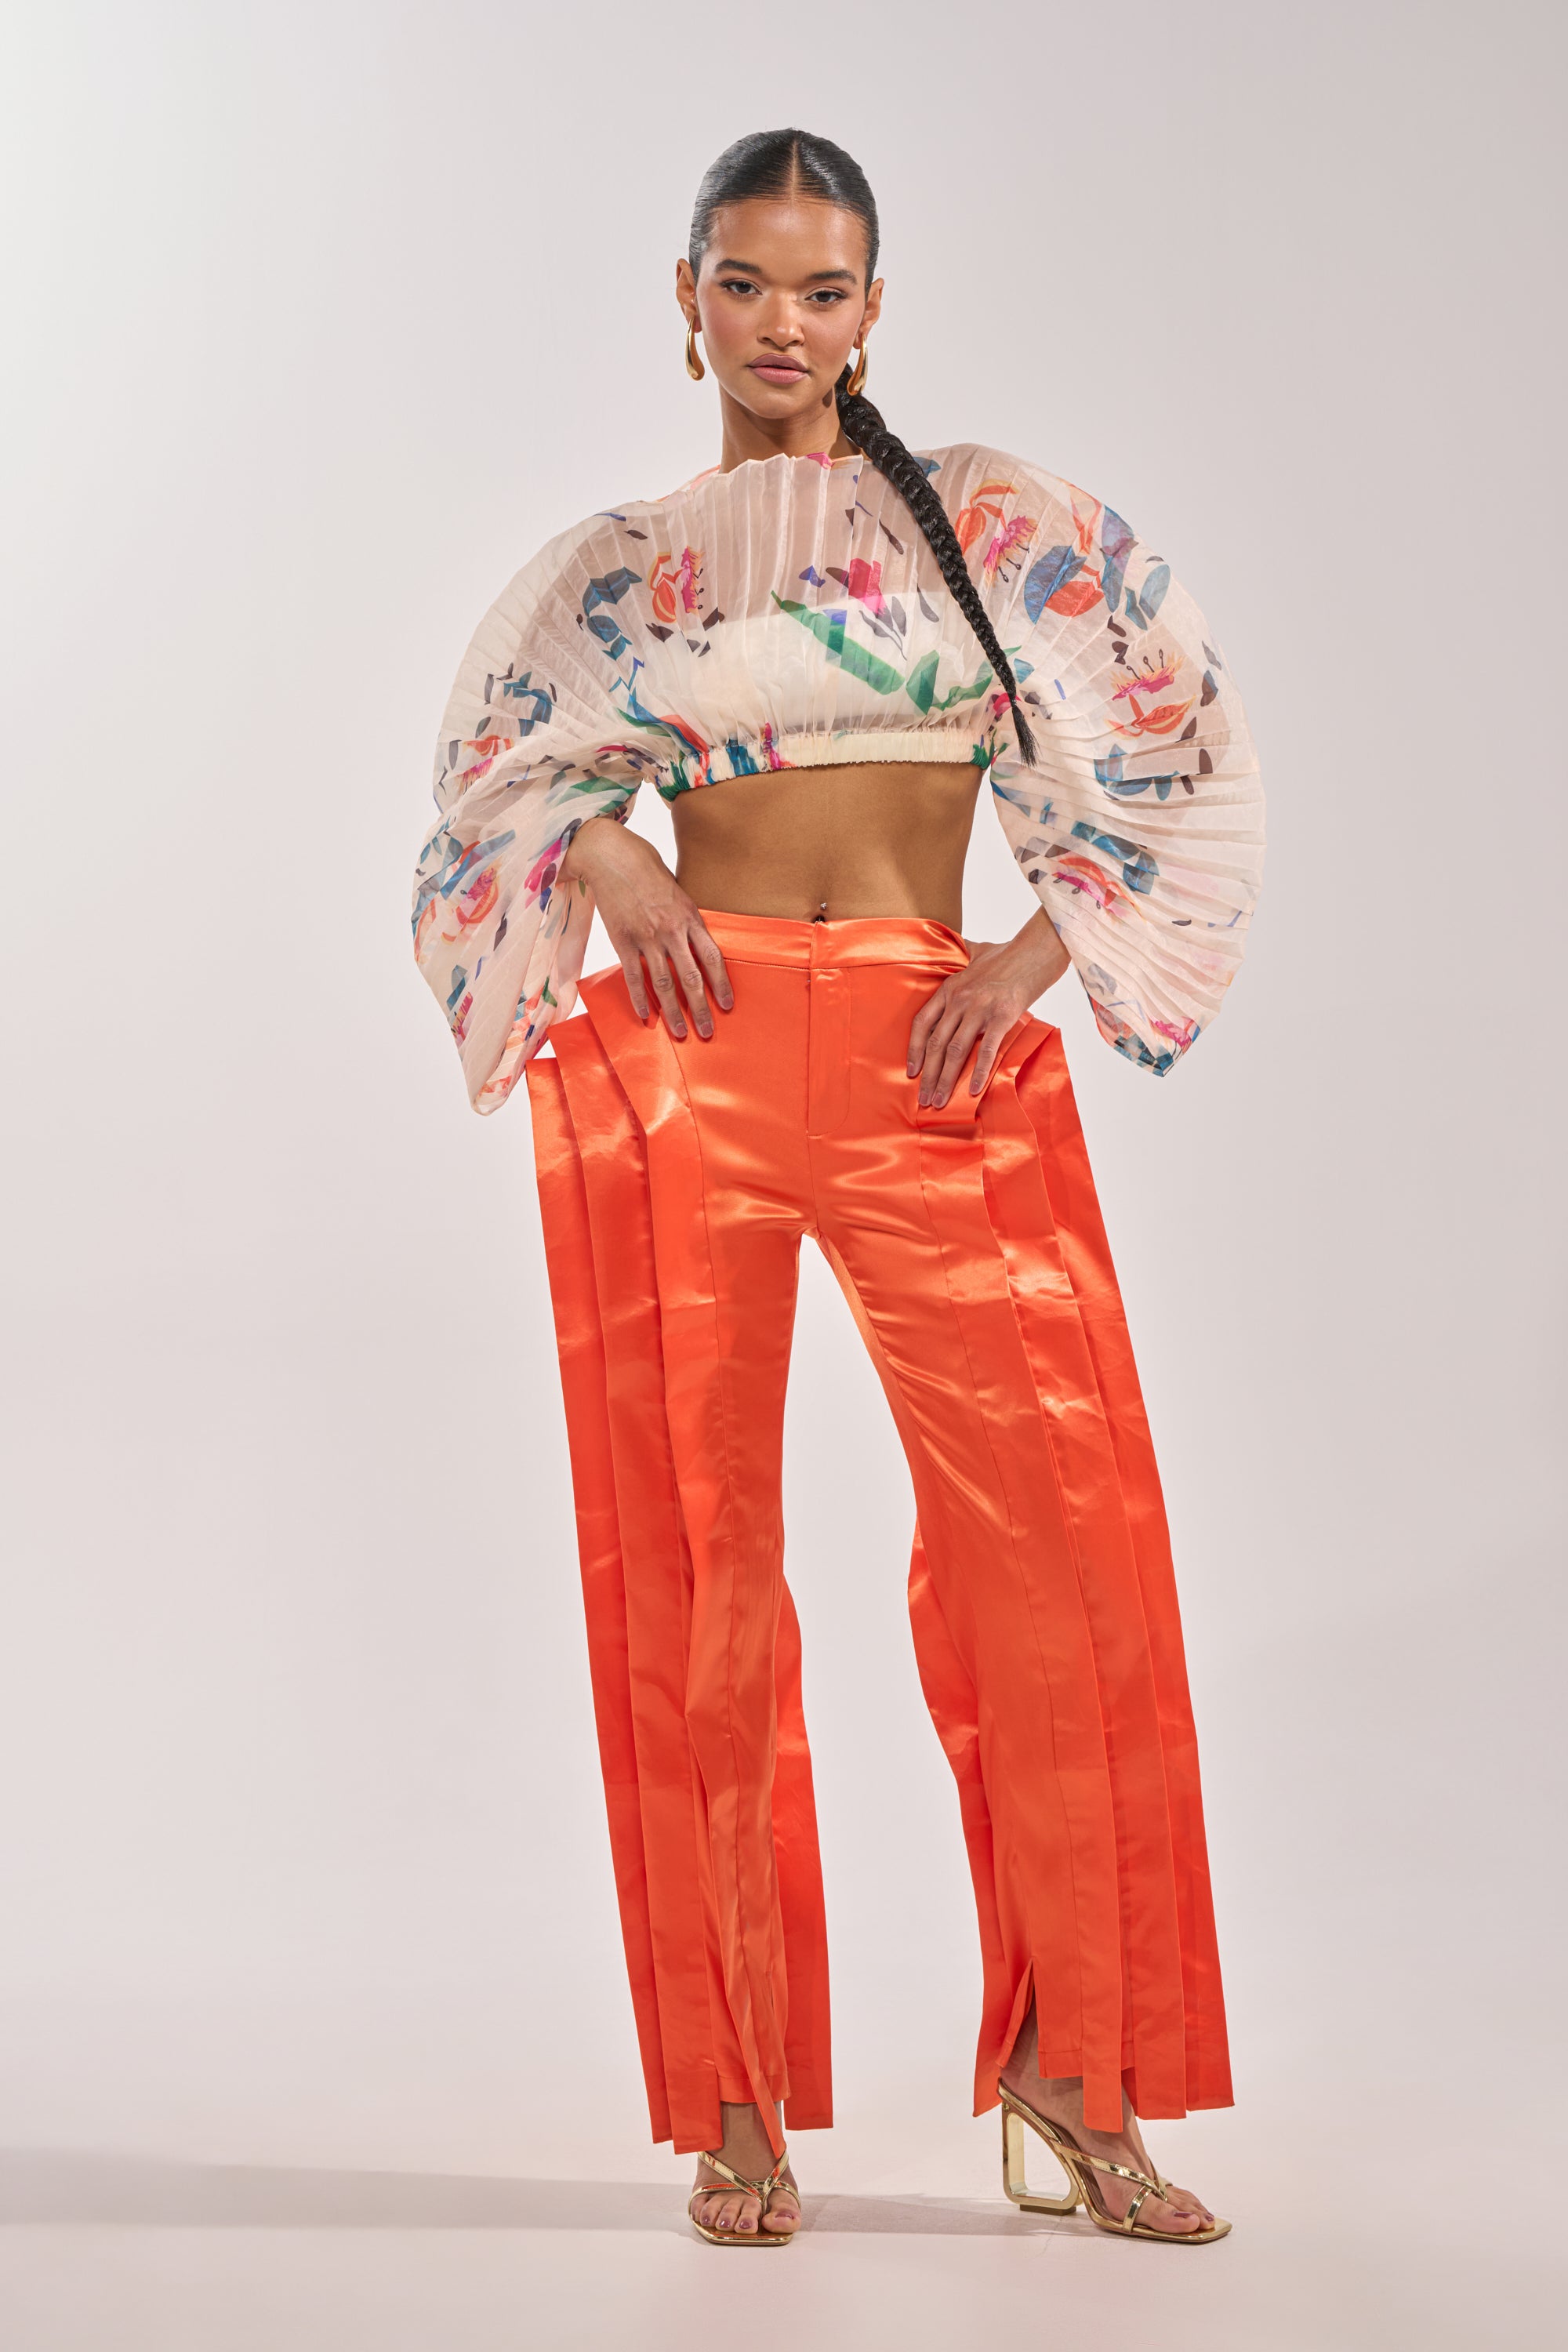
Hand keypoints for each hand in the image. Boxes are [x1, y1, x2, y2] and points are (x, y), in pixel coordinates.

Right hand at [557, 816, 732, 1040]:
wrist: (611, 856)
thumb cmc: (647, 869)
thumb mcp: (678, 890)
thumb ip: (687, 918)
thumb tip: (696, 944)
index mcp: (690, 916)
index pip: (712, 958)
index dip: (721, 984)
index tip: (727, 1005)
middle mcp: (671, 930)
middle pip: (690, 977)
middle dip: (700, 1009)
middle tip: (707, 1032)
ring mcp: (646, 937)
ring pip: (663, 983)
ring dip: (672, 1012)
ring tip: (679, 1033)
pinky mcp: (622, 941)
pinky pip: (633, 977)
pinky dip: (640, 999)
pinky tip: (646, 1016)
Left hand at [908, 911, 1069, 1106]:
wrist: (1036, 951)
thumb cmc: (1006, 955)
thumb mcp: (973, 953)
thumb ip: (958, 959)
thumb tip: (952, 950)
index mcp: (949, 988)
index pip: (922, 1023)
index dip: (914, 1050)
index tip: (912, 1072)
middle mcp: (960, 999)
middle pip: (936, 1043)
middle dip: (928, 1075)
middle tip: (923, 1099)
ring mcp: (980, 1008)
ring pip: (956, 1051)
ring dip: (946, 1080)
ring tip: (940, 1101)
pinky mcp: (1002, 1016)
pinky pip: (986, 1050)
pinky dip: (979, 1072)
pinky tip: (973, 1090)